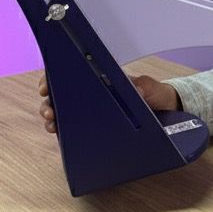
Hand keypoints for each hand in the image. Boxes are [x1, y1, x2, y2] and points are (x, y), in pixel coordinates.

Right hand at [37, 73, 180, 134]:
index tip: (46, 87)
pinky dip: (65, 133)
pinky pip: (76, 130)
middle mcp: (92, 94)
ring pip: (65, 114)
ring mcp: (92, 111)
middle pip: (61, 96)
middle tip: (49, 112)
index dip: (53, 78)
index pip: (70, 75)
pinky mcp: (97, 127)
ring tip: (51, 125)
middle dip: (49, 103)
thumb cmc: (155, 94)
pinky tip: (59, 136)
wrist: (166, 111)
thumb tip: (137, 90)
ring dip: (53, 119)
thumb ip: (143, 86)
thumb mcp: (150, 87)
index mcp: (100, 79)